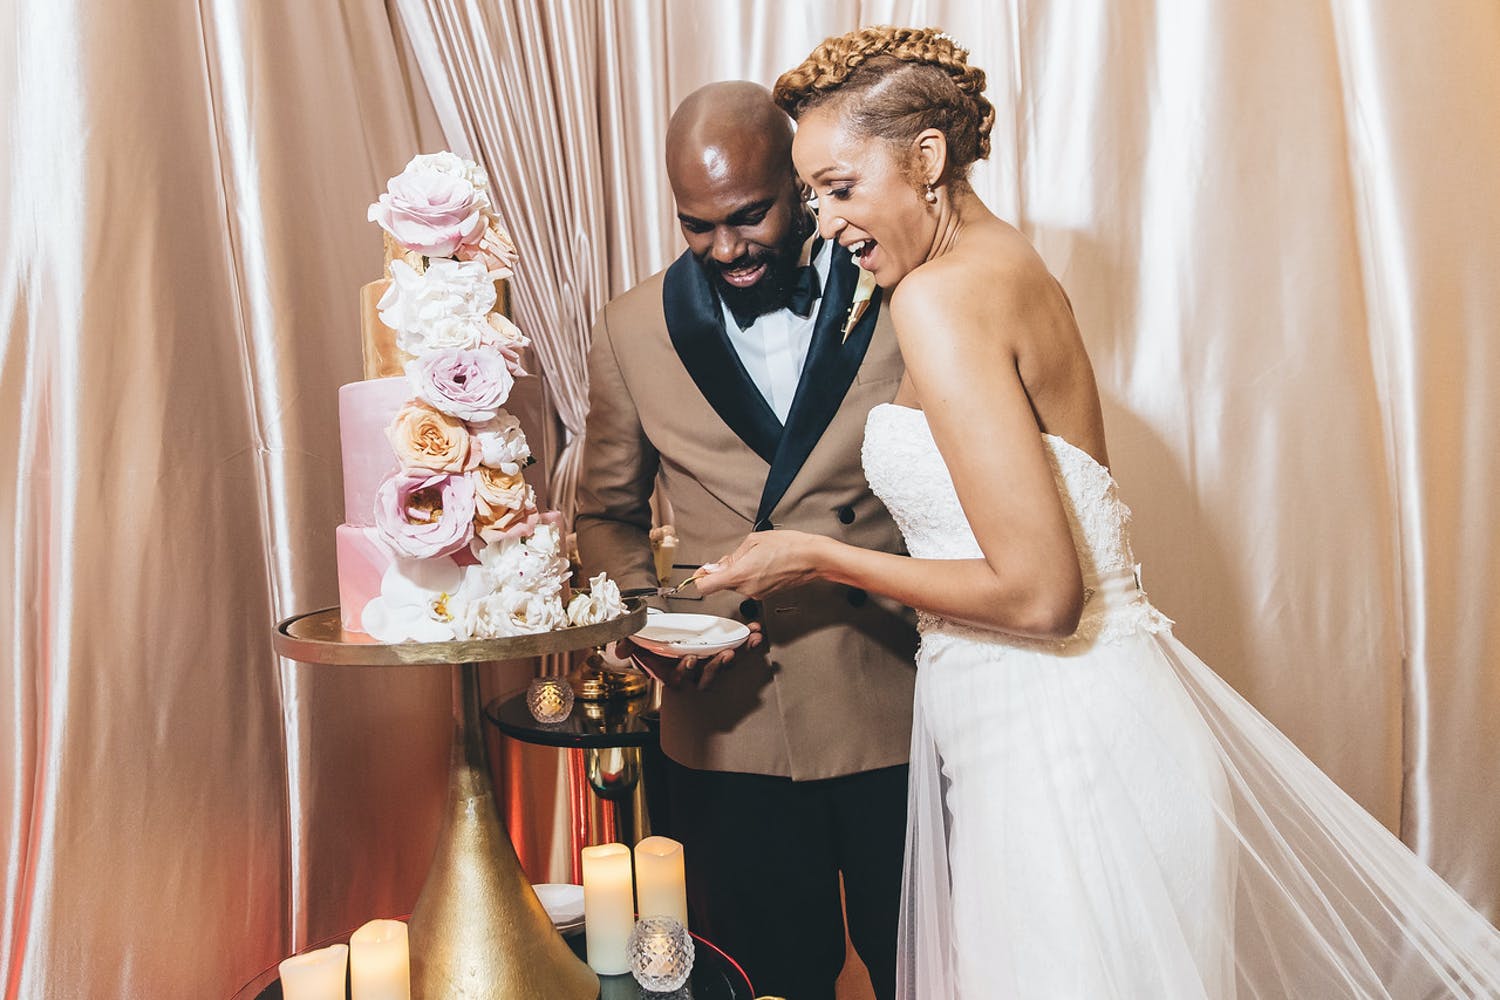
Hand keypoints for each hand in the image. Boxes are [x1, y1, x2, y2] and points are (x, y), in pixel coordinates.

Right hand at [614, 624, 763, 691]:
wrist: (665, 634)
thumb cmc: (653, 643)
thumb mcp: (637, 643)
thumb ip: (628, 644)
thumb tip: (618, 649)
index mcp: (673, 673)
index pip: (679, 678)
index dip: (685, 671)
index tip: (689, 658)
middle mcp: (693, 673)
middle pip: (707, 676)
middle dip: (718, 666)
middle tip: (727, 654)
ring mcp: (709, 664)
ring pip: (725, 665)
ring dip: (740, 654)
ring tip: (749, 642)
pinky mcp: (723, 653)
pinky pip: (737, 651)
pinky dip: (747, 644)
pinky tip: (754, 634)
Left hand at [694, 530, 826, 598]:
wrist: (812, 558)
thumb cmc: (789, 546)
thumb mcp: (753, 541)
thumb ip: (730, 557)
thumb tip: (715, 566)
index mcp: (739, 575)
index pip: (705, 586)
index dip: (699, 578)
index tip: (700, 572)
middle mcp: (746, 589)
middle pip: (721, 584)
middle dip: (723, 570)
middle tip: (736, 556)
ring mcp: (757, 594)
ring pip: (736, 585)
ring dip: (739, 572)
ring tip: (756, 557)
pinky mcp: (766, 594)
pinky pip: (749, 586)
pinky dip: (751, 576)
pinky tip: (763, 564)